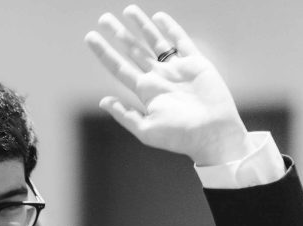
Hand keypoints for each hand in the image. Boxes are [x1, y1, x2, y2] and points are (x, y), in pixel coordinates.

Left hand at [85, 5, 248, 165]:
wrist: (212, 134)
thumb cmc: (179, 136)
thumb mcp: (146, 130)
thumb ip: (124, 115)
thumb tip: (103, 101)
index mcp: (145, 92)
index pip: (119, 67)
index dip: (104, 52)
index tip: (90, 37)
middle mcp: (158, 77)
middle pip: (133, 50)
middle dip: (119, 34)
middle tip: (103, 18)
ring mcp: (176, 69)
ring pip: (154, 41)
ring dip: (141, 26)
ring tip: (127, 10)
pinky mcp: (196, 63)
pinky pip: (180, 41)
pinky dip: (170, 28)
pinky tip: (158, 17)